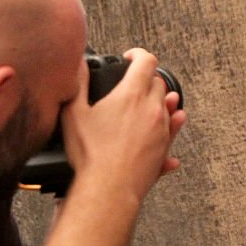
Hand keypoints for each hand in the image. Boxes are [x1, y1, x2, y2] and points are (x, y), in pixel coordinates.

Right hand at [60, 49, 184, 200]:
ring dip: (159, 103)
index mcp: (132, 95)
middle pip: (158, 83)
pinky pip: (172, 134)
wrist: (108, 190)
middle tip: (131, 86)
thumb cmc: (90, 155)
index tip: (130, 58)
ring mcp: (162, 131)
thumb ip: (77, 84)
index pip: (146, 61)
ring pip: (168, 107)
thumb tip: (77, 65)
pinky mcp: (164, 150)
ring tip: (146, 106)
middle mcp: (152, 109)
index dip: (138, 55)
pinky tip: (159, 133)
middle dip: (146, 80)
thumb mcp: (73, 114)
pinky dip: (169, 128)